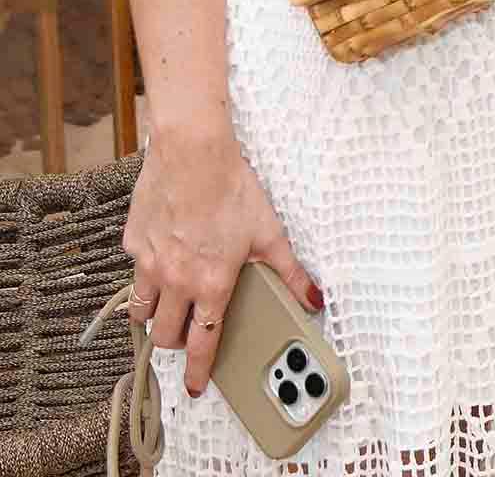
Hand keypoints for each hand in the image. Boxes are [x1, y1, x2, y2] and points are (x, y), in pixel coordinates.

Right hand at [124, 125, 319, 397]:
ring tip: (168, 312)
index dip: (198, 370)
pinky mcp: (133, 245)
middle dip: (176, 344)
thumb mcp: (271, 233)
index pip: (202, 342)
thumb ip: (291, 272)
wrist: (193, 155)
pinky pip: (136, 273)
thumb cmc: (233, 190)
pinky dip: (147, 278)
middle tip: (187, 338)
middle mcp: (175, 281)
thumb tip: (314, 299)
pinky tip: (162, 262)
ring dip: (155, 319)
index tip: (196, 387)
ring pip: (142, 312)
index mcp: (210, 285)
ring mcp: (149, 265)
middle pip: (166, 335)